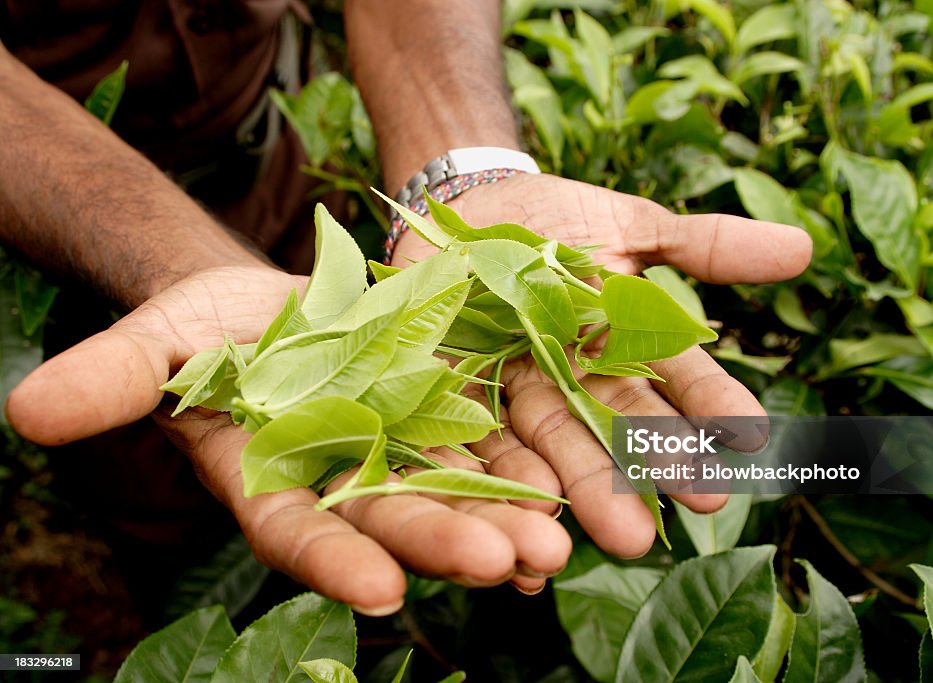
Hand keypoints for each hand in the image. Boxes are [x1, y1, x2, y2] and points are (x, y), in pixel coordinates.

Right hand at [5, 265, 570, 612]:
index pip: (300, 534)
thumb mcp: (158, 340)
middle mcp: (342, 480)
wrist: (275, 303)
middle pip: (395, 518)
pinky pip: (487, 445)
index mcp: (272, 480)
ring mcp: (399, 450)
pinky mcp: (443, 412)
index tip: (381, 590)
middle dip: (446, 541)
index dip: (335, 563)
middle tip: (507, 565)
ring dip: (505, 519)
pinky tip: (563, 501)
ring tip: (555, 544)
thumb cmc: (206, 328)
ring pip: (454, 491)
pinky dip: (522, 472)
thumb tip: (24, 409)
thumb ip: (112, 378)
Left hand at [392, 174, 812, 557]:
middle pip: (610, 429)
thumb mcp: (629, 225)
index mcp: (620, 346)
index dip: (710, 408)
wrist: (462, 206)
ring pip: (544, 447)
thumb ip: (704, 246)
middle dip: (646, 471)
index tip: (752, 439)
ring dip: (576, 493)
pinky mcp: (445, 395)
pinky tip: (523, 534)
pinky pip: (465, 446)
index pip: (674, 380)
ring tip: (616, 534)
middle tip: (695, 504)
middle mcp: (571, 382)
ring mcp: (509, 392)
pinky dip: (489, 488)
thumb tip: (804, 248)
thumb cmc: (553, 218)